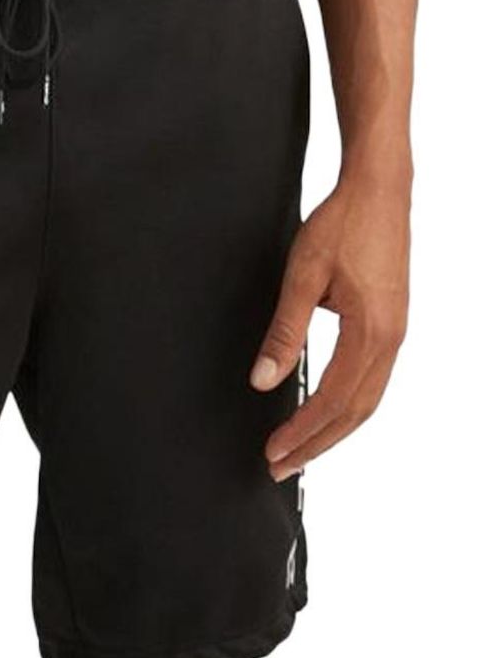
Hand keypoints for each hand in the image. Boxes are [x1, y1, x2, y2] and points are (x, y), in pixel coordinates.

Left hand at [250, 174, 409, 480]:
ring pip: (367, 400)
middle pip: (355, 413)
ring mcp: (395, 334)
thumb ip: (284, 332)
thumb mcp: (302, 277)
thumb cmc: (341, 226)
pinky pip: (372, 380)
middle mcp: (390, 340)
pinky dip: (348, 407)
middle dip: (316, 444)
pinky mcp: (391, 325)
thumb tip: (262, 381)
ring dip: (332, 430)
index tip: (273, 452)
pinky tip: (327, 412)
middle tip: (281, 467)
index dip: (301, 432)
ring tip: (299, 449)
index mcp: (370, 332)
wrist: (379, 190)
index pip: (333, 401)